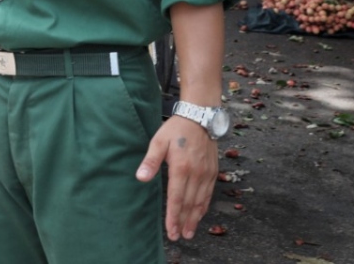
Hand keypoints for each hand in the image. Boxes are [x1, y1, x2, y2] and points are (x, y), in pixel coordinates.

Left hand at [135, 114, 217, 240]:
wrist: (200, 117)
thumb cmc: (176, 129)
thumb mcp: (158, 141)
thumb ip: (150, 161)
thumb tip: (141, 178)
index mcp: (181, 168)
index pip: (176, 198)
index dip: (173, 216)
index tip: (171, 231)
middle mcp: (196, 174)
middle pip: (189, 204)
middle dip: (183, 222)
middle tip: (179, 237)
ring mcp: (207, 173)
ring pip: (201, 202)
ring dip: (195, 219)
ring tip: (189, 232)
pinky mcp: (213, 171)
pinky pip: (209, 194)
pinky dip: (204, 207)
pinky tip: (199, 215)